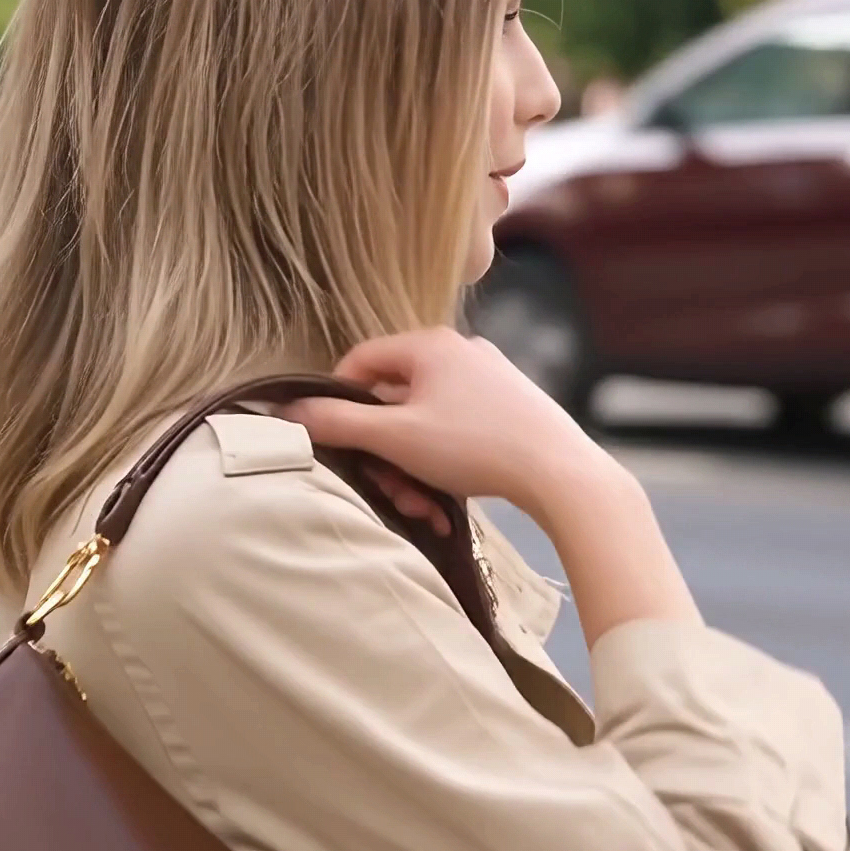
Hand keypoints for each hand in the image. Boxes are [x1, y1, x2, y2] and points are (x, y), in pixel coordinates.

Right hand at [285, 328, 613, 529]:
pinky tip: (447, 500)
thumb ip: (337, 422)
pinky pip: (454, 433)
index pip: (360, 361)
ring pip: (422, 424)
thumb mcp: (394, 437)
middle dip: (383, 454)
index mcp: (429, 344)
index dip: (338, 402)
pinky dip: (441, 466)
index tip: (337, 442)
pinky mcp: (507, 409)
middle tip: (389, 491)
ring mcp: (487, 379)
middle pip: (392, 400)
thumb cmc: (474, 446)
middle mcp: (459, 351)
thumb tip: (289, 412)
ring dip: (410, 468)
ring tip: (424, 506)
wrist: (560, 473)